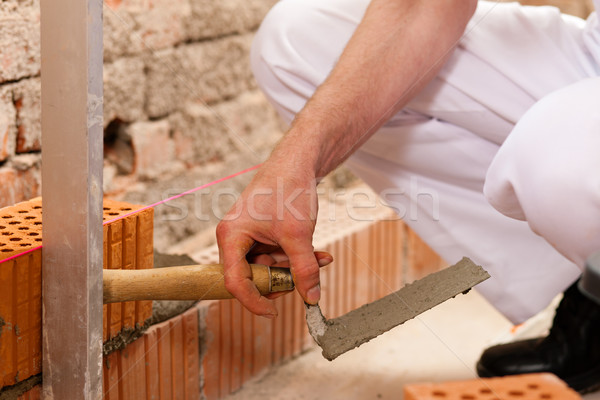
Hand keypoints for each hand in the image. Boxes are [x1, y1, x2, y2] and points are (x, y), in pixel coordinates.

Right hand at [216, 163, 328, 317]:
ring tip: (320, 259)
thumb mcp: (298, 234)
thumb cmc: (288, 189)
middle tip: (307, 278)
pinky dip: (295, 257)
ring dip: (294, 268)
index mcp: (231, 236)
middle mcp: (234, 238)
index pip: (235, 282)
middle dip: (283, 279)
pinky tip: (318, 253)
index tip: (274, 313)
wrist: (297, 161)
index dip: (254, 301)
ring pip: (268, 267)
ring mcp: (247, 236)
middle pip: (253, 277)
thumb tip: (311, 298)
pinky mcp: (260, 233)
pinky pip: (275, 255)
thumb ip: (303, 269)